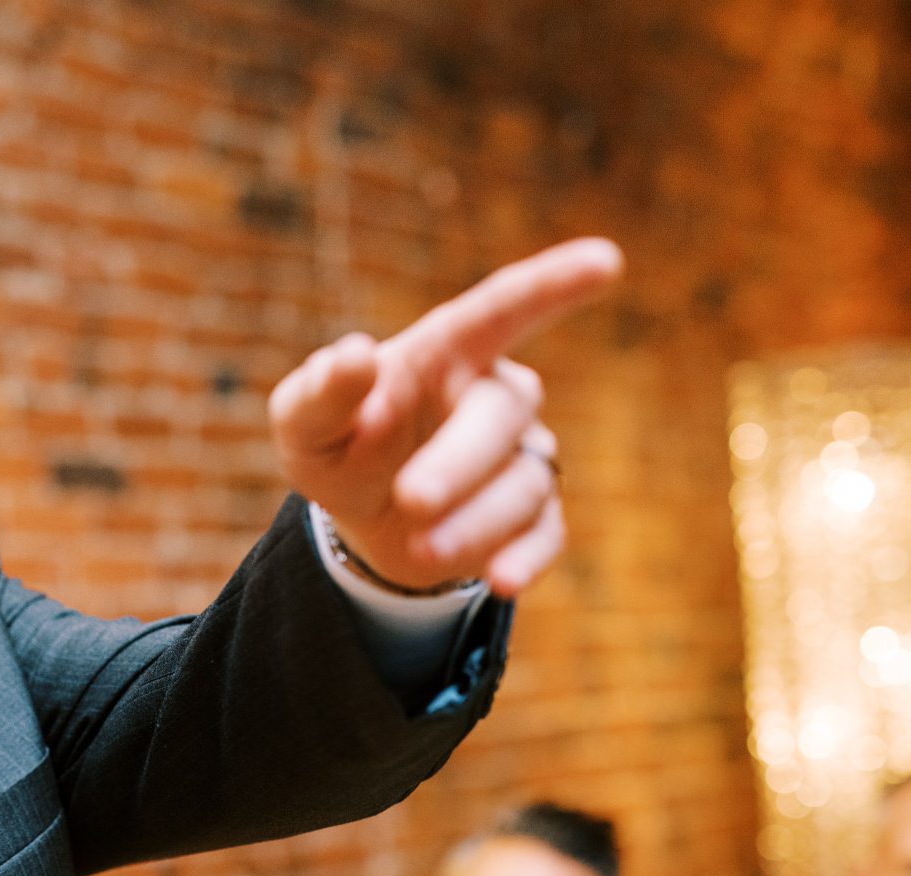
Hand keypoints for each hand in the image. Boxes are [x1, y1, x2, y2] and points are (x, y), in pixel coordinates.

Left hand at [269, 237, 622, 596]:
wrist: (362, 516)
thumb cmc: (337, 445)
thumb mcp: (304, 422)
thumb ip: (320, 390)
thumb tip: (353, 356)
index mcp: (447, 353)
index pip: (502, 309)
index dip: (551, 285)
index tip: (605, 261)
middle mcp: (496, 396)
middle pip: (502, 415)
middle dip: (458, 461)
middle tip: (411, 500)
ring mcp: (522, 455)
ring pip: (521, 484)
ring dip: (470, 522)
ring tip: (420, 552)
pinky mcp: (534, 516)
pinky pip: (546, 533)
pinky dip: (524, 558)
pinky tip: (501, 579)